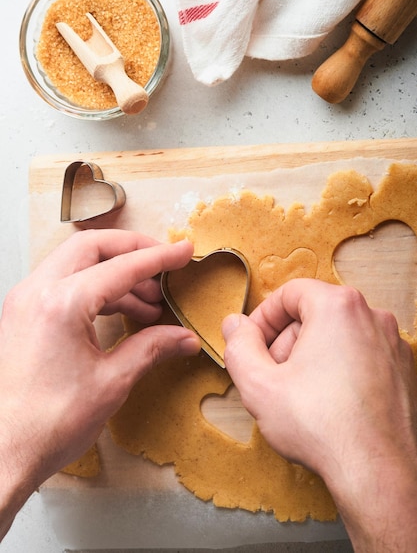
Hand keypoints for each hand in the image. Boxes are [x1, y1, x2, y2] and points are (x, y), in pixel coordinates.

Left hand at [0, 230, 199, 534]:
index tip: (183, 252)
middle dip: (133, 251)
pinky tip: (121, 313)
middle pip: (92, 247)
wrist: (3, 455)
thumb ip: (151, 349)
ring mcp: (25, 301)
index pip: (121, 266)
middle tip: (164, 265)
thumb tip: (183, 337)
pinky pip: (64, 284)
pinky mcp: (23, 315)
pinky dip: (95, 290)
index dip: (159, 258)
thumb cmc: (46, 424)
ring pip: (77, 263)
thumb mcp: (111, 383)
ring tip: (149, 304)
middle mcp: (37, 292)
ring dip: (115, 275)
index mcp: (61, 304)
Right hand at [222, 279, 416, 550]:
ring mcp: (391, 342)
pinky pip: (360, 353)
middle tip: (273, 374)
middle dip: (287, 340)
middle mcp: (371, 316)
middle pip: (314, 313)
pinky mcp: (402, 367)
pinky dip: (339, 367)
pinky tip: (327, 402)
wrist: (376, 472)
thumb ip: (238, 346)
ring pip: (337, 334)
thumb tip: (234, 324)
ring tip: (299, 393)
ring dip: (311, 355)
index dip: (264, 318)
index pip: (290, 293)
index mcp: (338, 307)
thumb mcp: (258, 385)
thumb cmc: (321, 427)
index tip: (253, 344)